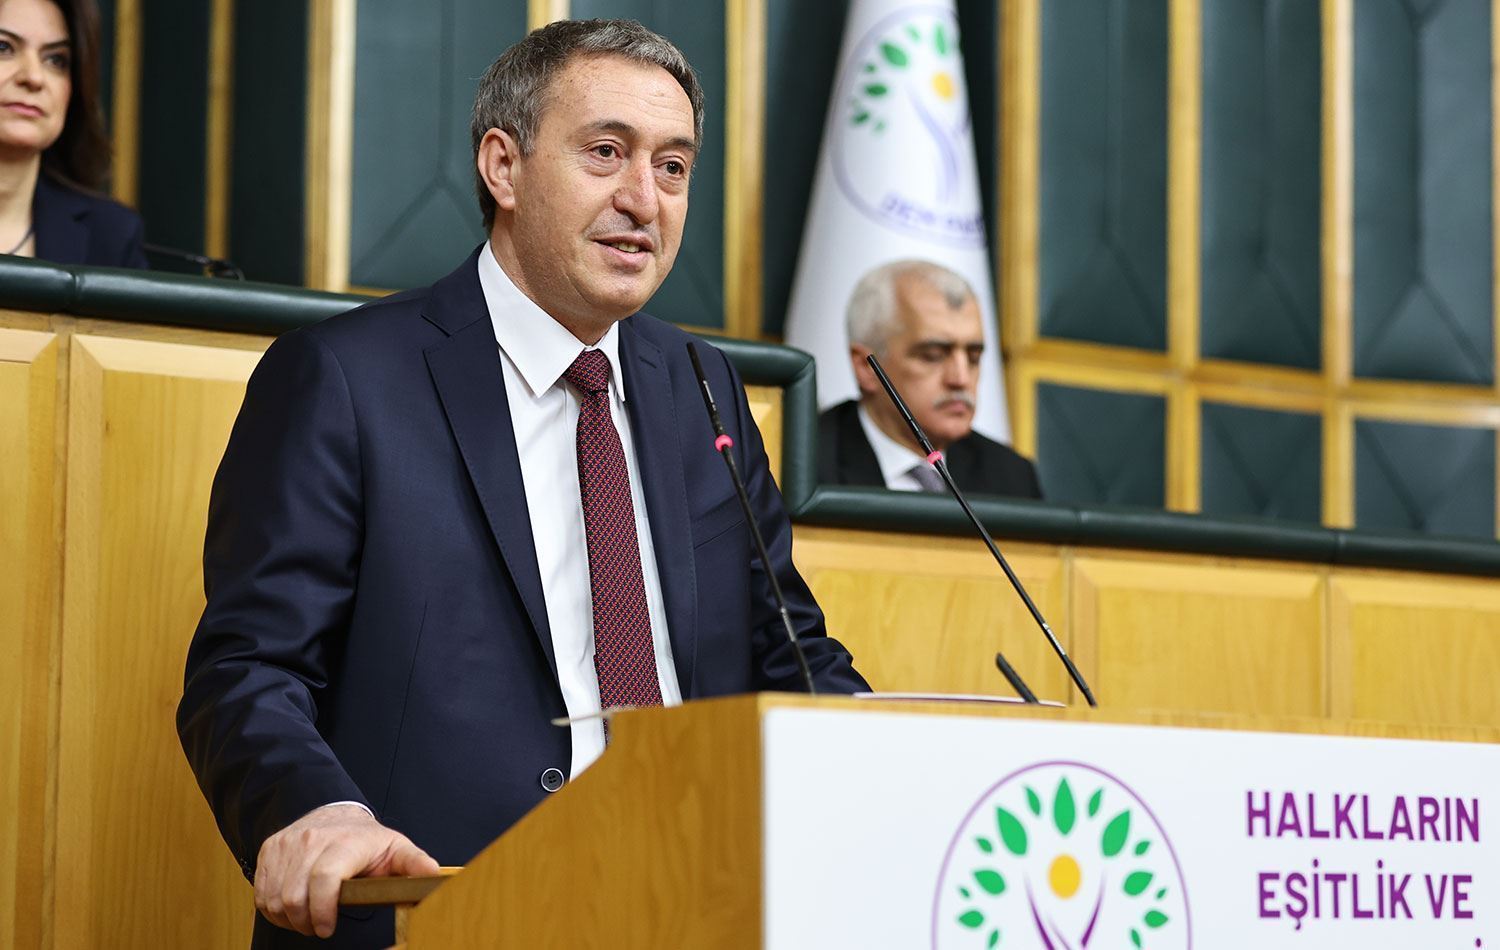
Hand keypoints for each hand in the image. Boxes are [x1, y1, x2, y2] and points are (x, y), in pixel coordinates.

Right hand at [254, 803, 439, 937]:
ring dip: (289, 919)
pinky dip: (273, 909)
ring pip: (274, 898)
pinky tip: (292, 908)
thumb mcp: (396, 848)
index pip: (324, 877)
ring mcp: (287, 844)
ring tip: (308, 918)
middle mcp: (312, 839)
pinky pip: (261, 892)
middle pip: (294, 895)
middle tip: (319, 927)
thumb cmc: (366, 839)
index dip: (323, 910)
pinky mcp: (270, 850)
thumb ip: (415, 864)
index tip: (328, 929)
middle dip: (306, 922)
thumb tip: (434, 876)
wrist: (335, 813)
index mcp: (345, 841)